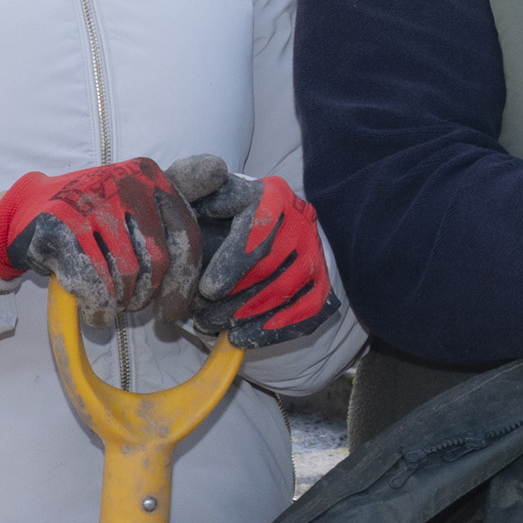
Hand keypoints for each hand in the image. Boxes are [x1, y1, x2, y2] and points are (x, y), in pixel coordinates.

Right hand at [0, 159, 201, 321]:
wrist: (26, 210)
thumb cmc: (95, 212)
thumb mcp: (139, 196)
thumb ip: (179, 194)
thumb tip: (221, 172)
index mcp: (151, 175)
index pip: (185, 235)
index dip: (184, 281)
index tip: (176, 312)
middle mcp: (124, 182)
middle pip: (158, 261)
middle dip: (148, 294)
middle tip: (134, 306)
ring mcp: (90, 203)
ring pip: (127, 274)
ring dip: (122, 302)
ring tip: (113, 305)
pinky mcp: (59, 227)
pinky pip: (94, 283)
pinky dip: (99, 308)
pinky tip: (97, 315)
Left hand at [166, 157, 335, 346]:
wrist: (270, 225)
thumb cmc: (226, 214)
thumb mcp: (211, 195)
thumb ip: (199, 189)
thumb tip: (205, 182)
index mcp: (272, 195)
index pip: (259, 229)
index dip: (233, 262)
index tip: (208, 290)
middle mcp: (301, 221)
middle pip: (272, 266)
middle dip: (234, 297)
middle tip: (201, 319)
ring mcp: (316, 253)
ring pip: (287, 291)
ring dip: (247, 316)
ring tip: (213, 328)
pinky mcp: (322, 282)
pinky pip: (305, 311)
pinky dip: (273, 329)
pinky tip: (243, 339)